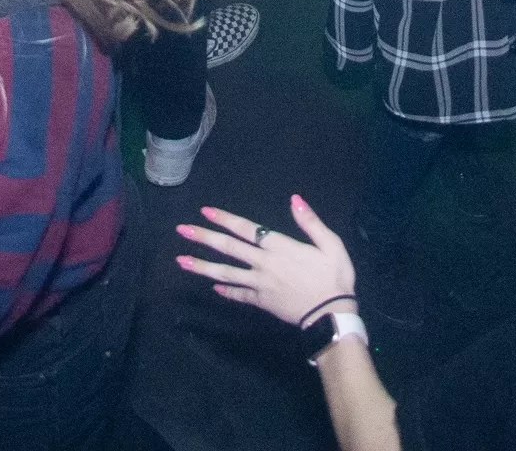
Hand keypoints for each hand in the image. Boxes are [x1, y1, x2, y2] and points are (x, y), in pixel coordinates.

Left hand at [175, 196, 357, 328]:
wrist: (332, 315)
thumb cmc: (334, 277)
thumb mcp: (331, 244)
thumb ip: (310, 222)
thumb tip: (295, 199)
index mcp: (279, 247)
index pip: (247, 229)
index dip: (225, 219)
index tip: (205, 212)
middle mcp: (263, 264)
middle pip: (229, 248)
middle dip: (204, 238)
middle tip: (182, 231)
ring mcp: (260, 284)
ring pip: (226, 273)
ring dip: (203, 266)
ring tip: (182, 261)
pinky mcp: (261, 302)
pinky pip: (239, 295)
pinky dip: (226, 290)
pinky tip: (214, 287)